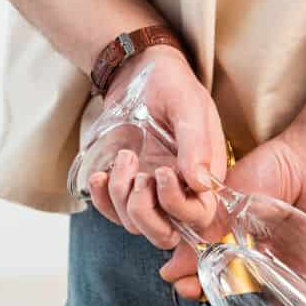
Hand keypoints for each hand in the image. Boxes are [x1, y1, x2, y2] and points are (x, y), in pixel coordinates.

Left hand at [86, 45, 226, 248]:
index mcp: (205, 177)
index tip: (161, 172)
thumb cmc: (173, 86)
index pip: (199, 217)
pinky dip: (101, 199)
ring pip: (134, 224)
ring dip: (120, 196)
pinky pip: (111, 212)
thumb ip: (196, 144)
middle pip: (166, 234)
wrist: (140, 71)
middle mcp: (179, 191)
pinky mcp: (124, 186)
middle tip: (139, 177)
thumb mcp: (189, 107)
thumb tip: (200, 183)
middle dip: (145, 214)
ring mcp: (150, 192)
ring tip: (124, 156)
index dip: (178, 206)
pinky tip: (100, 175)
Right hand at [158, 129, 305, 305]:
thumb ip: (204, 238)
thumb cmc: (272, 169)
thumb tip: (172, 271)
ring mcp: (283, 270)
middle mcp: (255, 262)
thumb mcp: (226, 203)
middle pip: (229, 302)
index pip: (205, 275)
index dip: (190, 288)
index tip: (180, 290)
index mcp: (232, 243)